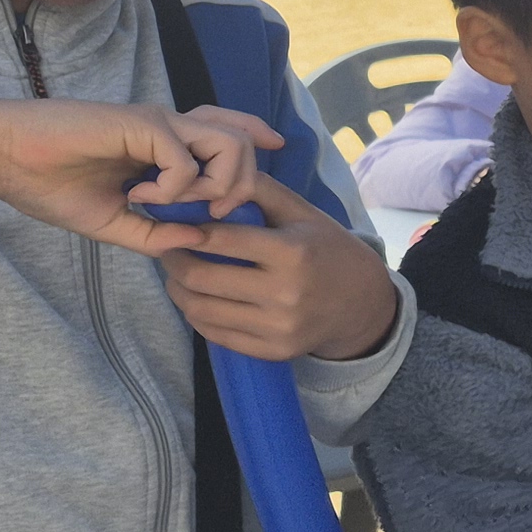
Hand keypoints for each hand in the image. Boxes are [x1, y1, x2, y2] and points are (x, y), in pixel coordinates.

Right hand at [0, 90, 280, 257]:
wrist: (5, 158)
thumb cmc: (51, 184)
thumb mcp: (112, 222)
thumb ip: (155, 235)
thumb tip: (201, 241)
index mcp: (166, 146)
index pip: (231, 133)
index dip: (257, 145)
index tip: (254, 186)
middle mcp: (171, 128)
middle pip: (244, 141)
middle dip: (240, 186)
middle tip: (204, 215)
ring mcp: (158, 123)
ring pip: (230, 143)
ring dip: (212, 185)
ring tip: (172, 205)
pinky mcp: (141, 124)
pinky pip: (185, 159)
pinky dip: (172, 188)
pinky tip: (139, 196)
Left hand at [158, 171, 400, 361]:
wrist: (364, 304)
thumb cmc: (327, 249)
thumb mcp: (303, 213)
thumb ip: (259, 190)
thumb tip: (210, 180)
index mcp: (292, 251)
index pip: (220, 239)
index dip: (186, 230)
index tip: (173, 225)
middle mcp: (284, 292)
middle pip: (201, 277)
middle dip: (173, 260)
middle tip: (167, 248)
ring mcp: (278, 326)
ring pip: (200, 309)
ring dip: (177, 289)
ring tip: (177, 273)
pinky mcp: (273, 351)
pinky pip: (215, 334)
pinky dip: (196, 315)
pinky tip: (196, 298)